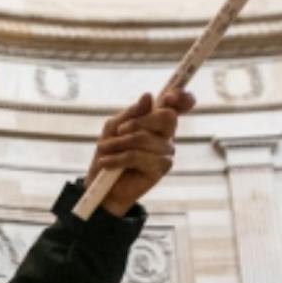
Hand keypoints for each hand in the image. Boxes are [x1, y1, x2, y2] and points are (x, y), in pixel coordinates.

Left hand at [85, 90, 195, 215]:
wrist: (101, 186)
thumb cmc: (108, 154)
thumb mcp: (113, 129)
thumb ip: (131, 113)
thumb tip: (148, 96)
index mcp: (156, 122)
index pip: (177, 106)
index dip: (181, 97)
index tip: (169, 96)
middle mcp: (165, 135)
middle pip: (167, 117)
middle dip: (140, 121)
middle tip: (120, 131)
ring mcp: (166, 152)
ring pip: (146, 138)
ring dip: (120, 143)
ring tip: (105, 151)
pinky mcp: (161, 168)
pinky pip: (139, 156)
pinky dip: (119, 158)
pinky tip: (108, 163)